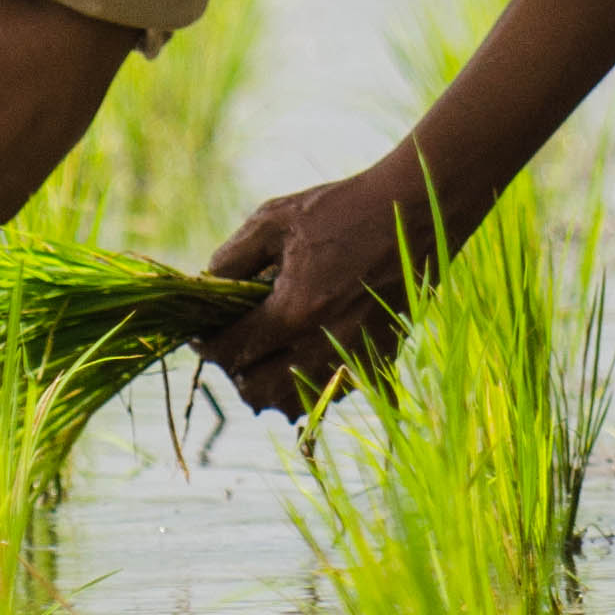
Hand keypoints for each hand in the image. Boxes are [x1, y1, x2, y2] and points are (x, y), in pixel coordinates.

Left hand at [207, 166, 430, 420]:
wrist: (415, 213)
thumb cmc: (342, 210)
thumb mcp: (274, 220)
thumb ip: (231, 258)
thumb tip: (205, 288)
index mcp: (294, 311)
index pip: (231, 351)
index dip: (205, 346)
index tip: (199, 336)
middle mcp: (324, 345)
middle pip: (257, 391)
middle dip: (234, 372)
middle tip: (232, 347)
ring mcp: (354, 358)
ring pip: (295, 404)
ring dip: (270, 389)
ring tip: (264, 361)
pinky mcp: (379, 359)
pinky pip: (334, 396)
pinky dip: (311, 388)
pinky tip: (304, 361)